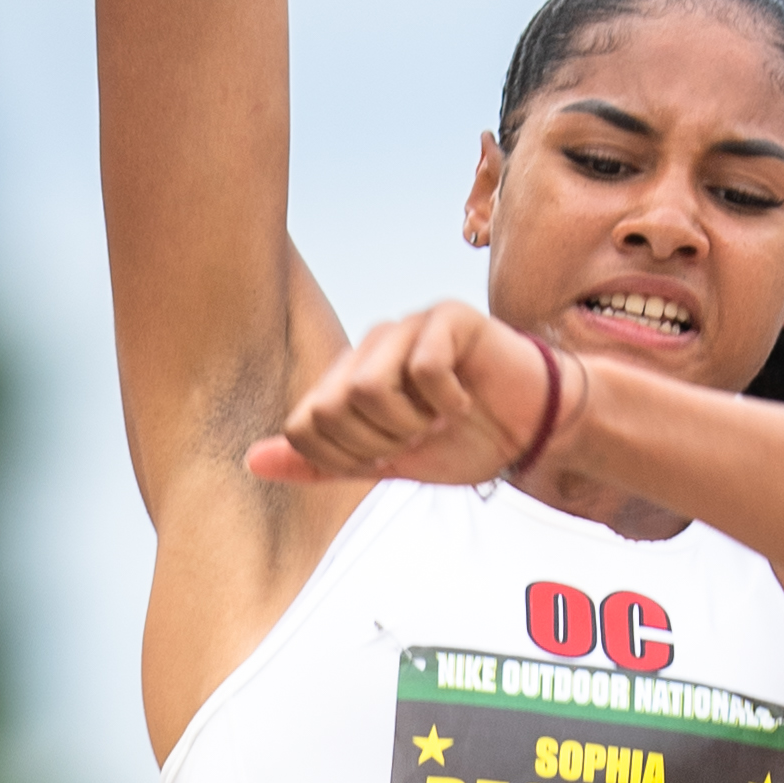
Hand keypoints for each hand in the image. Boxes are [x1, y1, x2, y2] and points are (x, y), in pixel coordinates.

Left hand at [245, 304, 573, 489]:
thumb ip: (322, 463)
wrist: (532, 431)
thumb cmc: (463, 441)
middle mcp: (370, 346)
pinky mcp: (450, 318)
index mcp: (347, 377)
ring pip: (369, 386)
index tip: (388, 456)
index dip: (345, 457)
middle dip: (377, 441)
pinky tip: (465, 400)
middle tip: (418, 436)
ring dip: (411, 422)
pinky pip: (423, 367)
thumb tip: (251, 462)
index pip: (305, 425)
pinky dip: (447, 400)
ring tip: (439, 419)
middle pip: (331, 406)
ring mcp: (409, 327)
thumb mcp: (385, 464)